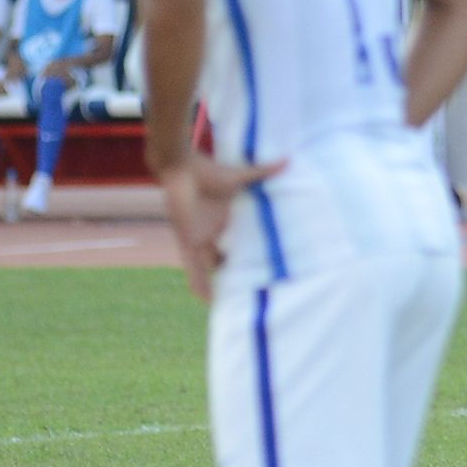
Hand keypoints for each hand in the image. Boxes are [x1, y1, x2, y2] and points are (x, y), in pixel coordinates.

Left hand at [156, 151, 285, 302]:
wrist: (179, 168)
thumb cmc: (207, 171)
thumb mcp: (239, 177)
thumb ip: (262, 172)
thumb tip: (288, 160)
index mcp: (222, 221)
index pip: (234, 243)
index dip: (243, 255)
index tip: (258, 268)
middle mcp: (210, 233)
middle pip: (222, 258)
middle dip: (231, 273)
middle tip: (248, 290)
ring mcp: (198, 238)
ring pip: (208, 267)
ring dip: (215, 284)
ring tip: (226, 305)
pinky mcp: (188, 240)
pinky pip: (193, 266)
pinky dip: (199, 282)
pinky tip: (206, 300)